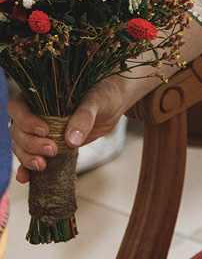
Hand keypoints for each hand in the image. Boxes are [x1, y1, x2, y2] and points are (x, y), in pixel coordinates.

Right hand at [9, 77, 126, 183]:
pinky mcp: (48, 145)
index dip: (25, 120)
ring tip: (43, 165)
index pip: (18, 107)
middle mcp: (35, 112)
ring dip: (27, 158)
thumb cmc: (103, 94)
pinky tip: (26, 178)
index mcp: (41, 94)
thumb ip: (84, 116)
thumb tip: (71, 140)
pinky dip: (25, 169)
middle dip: (30, 143)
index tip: (45, 130)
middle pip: (17, 130)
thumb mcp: (96, 101)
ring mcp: (39, 130)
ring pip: (21, 146)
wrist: (113, 104)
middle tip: (52, 150)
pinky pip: (30, 158)